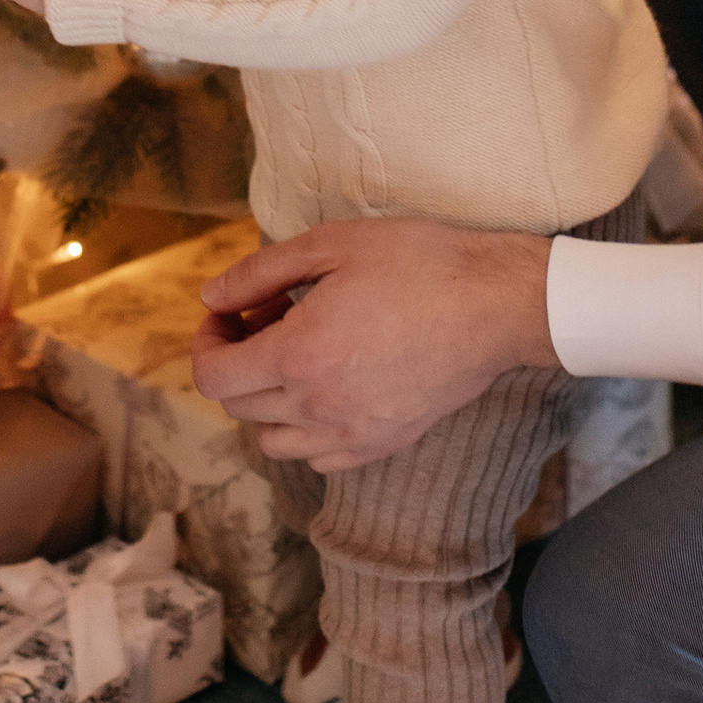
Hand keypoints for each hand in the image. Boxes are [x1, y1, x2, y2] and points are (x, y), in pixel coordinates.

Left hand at [190, 217, 558, 464]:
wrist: (497, 304)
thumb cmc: (418, 264)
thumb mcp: (331, 244)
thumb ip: (259, 272)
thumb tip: (210, 296)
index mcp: (297, 356)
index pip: (213, 377)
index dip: (206, 342)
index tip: (229, 312)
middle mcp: (317, 407)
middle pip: (238, 405)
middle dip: (236, 358)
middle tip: (269, 314)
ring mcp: (350, 433)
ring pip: (272, 440)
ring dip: (265, 400)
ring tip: (296, 353)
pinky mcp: (382, 444)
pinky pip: (318, 458)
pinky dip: (304, 430)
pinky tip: (327, 386)